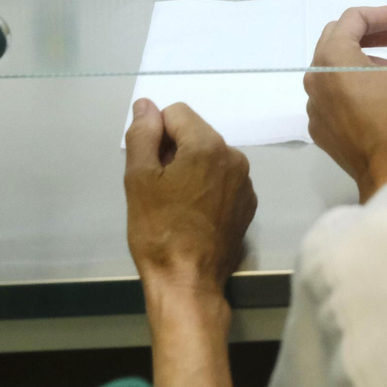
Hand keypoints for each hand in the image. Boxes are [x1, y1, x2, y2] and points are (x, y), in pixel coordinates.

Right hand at [124, 100, 256, 300]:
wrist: (188, 281)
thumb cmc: (158, 230)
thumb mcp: (139, 178)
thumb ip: (143, 134)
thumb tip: (146, 106)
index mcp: (208, 145)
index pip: (176, 113)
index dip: (156, 134)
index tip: (149, 166)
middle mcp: (234, 157)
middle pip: (195, 133)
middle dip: (174, 151)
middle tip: (158, 187)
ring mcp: (245, 182)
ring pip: (209, 156)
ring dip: (190, 168)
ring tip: (174, 203)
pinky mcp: (248, 204)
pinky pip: (223, 179)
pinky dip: (206, 186)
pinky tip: (192, 213)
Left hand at [306, 3, 386, 202]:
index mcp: (331, 57)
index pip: (353, 18)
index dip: (384, 13)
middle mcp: (314, 76)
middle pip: (338, 38)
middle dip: (370, 31)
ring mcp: (313, 103)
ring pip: (333, 66)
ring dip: (360, 57)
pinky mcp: (319, 125)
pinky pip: (332, 93)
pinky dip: (351, 84)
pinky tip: (376, 93)